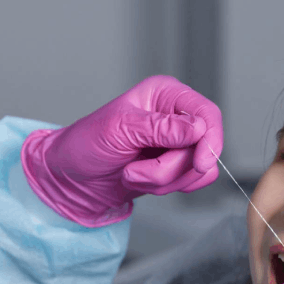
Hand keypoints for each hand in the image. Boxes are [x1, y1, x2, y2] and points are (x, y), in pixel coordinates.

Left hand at [21, 75, 222, 226]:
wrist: (73, 179)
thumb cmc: (86, 145)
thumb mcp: (118, 129)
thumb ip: (160, 127)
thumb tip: (197, 129)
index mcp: (165, 95)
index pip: (207, 113)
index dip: (210, 140)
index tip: (199, 163)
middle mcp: (177, 116)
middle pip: (204, 147)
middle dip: (169, 168)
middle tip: (136, 170)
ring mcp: (179, 144)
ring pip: (199, 170)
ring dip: (163, 180)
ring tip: (133, 173)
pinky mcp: (178, 167)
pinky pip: (193, 183)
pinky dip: (167, 188)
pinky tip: (143, 180)